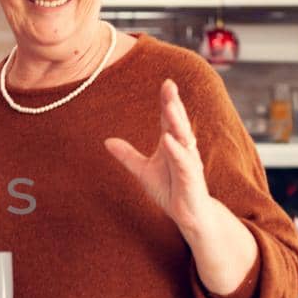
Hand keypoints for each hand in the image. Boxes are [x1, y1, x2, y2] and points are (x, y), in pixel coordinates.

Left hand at [104, 78, 212, 235]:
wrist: (189, 215)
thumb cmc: (171, 190)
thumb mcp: (143, 171)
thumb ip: (128, 156)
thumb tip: (107, 141)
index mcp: (173, 144)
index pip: (169, 119)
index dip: (168, 101)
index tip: (166, 82)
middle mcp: (184, 149)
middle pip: (178, 122)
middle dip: (174, 104)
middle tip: (169, 85)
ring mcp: (189, 162)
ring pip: (183, 137)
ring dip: (176, 122)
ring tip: (169, 106)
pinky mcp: (191, 177)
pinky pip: (183, 161)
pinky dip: (176, 150)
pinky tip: (168, 139)